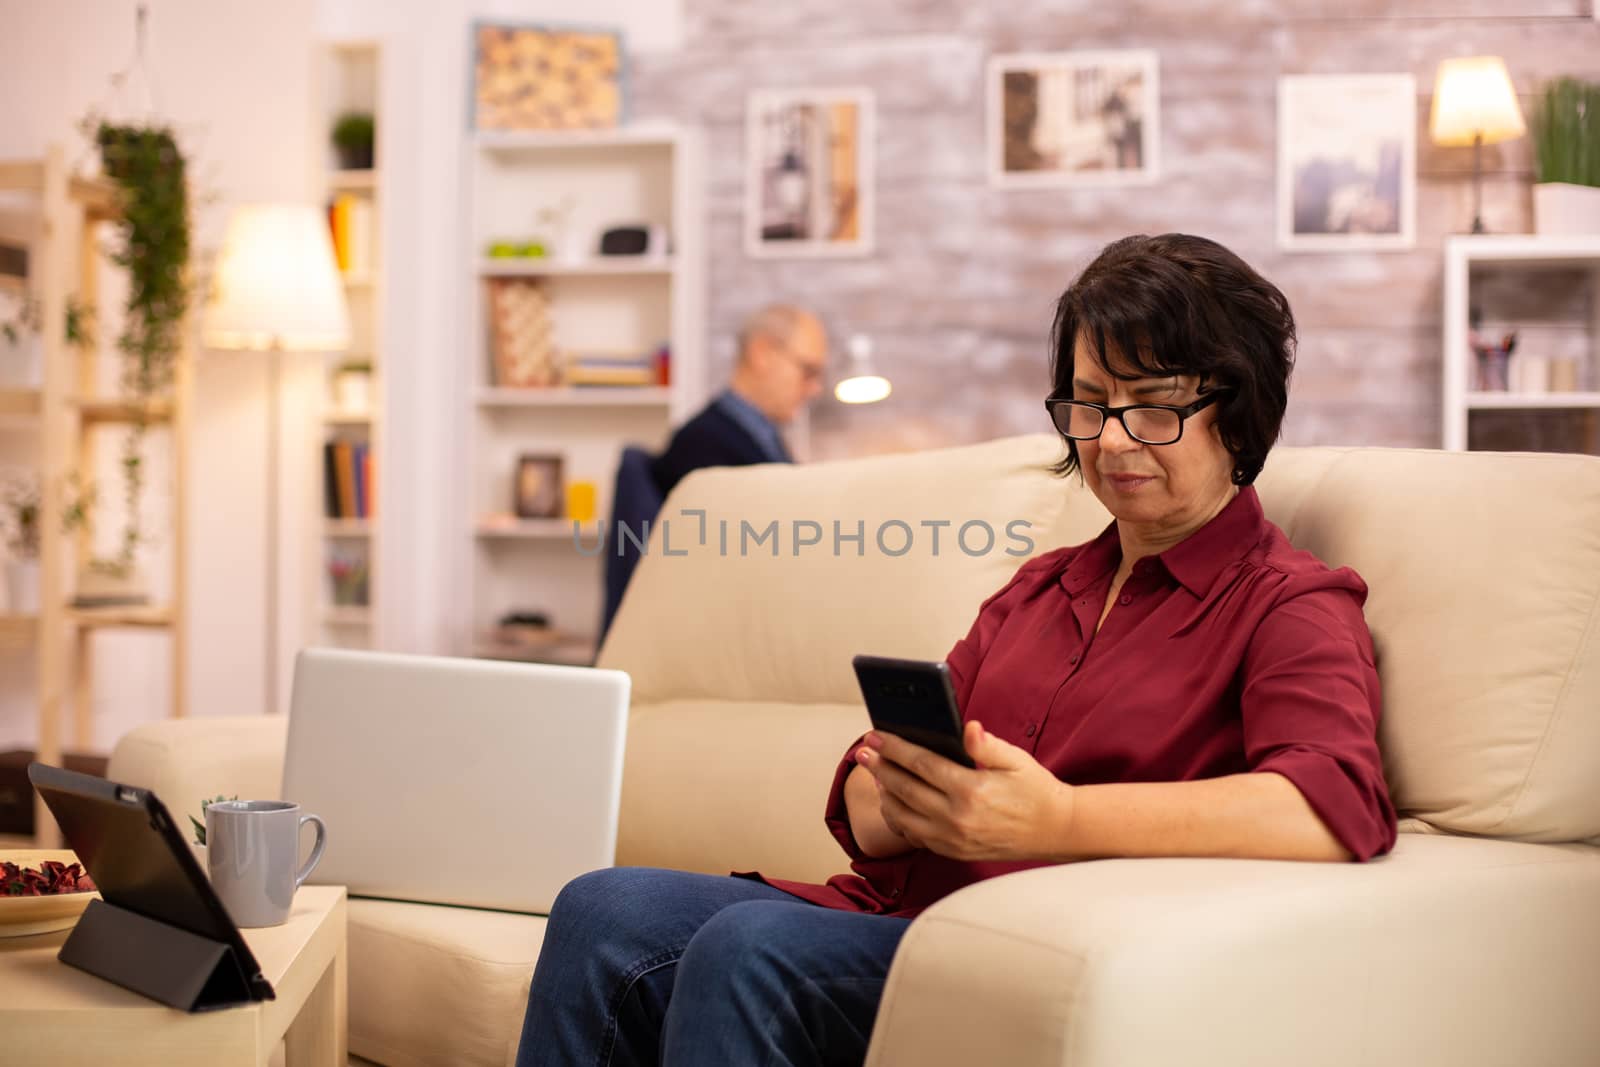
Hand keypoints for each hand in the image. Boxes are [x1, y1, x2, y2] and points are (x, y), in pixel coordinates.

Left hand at [855, 722, 1073, 862]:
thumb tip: (967, 728)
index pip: (921, 764)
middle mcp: (958, 818)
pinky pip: (914, 836)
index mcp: (972, 790)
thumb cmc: (1035, 789)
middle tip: (862, 752)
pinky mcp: (953, 852)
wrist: (1055, 831)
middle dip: (880, 767)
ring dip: (884, 794)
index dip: (894, 748)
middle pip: (905, 789)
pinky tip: (893, 802)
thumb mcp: (1016, 759)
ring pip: (903, 817)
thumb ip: (986, 745)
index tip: (875, 735)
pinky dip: (898, 818)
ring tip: (875, 775)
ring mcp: (953, 839)